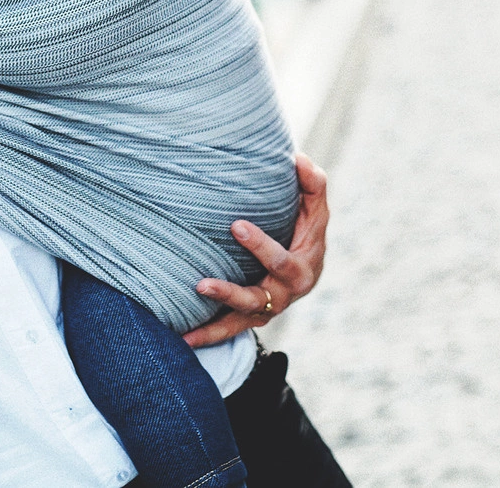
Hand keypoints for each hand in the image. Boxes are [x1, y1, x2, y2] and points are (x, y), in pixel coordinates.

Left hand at [183, 153, 329, 347]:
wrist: (306, 266)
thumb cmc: (306, 229)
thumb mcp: (315, 207)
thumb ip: (312, 183)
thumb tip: (299, 158)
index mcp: (302, 268)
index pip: (281, 260)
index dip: (260, 246)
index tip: (235, 225)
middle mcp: (285, 294)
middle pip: (257, 299)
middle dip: (229, 292)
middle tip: (201, 283)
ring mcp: (268, 309)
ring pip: (240, 320)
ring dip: (214, 324)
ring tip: (186, 324)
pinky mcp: (251, 317)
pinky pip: (230, 331)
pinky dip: (209, 337)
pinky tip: (184, 340)